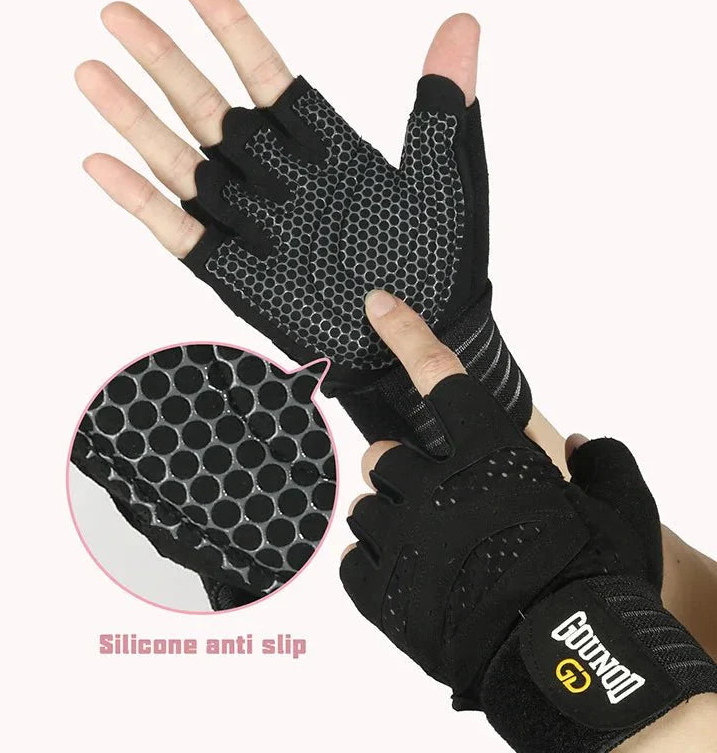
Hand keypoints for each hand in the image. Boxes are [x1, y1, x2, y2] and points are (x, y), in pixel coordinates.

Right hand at [75, 0, 533, 451]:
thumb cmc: (438, 260)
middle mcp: (277, 178)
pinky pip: (179, 231)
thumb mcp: (443, 177)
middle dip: (164, 61)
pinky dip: (140, 201)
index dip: (230, 28)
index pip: (266, 74)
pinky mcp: (234, 272)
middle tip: (116, 14)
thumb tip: (461, 22)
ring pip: (183, 163)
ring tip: (91, 72)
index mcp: (323, 148)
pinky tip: (102, 164)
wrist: (417, 337)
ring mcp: (252, 225)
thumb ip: (439, 103)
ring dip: (136, 120)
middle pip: (210, 109)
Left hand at [342, 290, 716, 751]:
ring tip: (427, 548)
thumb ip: (606, 461)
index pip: (441, 378)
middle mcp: (438, 491)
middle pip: (384, 455)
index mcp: (492, 459)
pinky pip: (353, 563)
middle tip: (428, 494)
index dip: (406, 334)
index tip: (377, 304)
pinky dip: (372, 566)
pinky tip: (406, 581)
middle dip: (400, 469)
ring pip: (366, 509)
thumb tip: (580, 440)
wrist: (568, 672)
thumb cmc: (597, 586)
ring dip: (389, 518)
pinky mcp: (386, 598)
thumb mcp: (625, 512)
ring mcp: (406, 545)